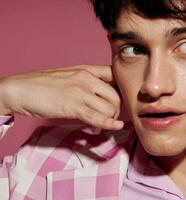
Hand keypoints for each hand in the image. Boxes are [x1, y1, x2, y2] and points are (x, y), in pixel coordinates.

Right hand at [0, 65, 122, 129]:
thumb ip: (86, 81)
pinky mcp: (73, 106)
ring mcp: (80, 92)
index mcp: (86, 69)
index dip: (122, 89)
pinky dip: (109, 124)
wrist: (20, 89)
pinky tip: (116, 126)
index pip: (115, 75)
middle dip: (117, 110)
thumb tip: (101, 94)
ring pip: (109, 107)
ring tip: (98, 126)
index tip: (120, 100)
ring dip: (109, 120)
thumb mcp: (69, 75)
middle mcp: (86, 78)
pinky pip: (97, 117)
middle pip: (116, 95)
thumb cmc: (43, 84)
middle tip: (109, 118)